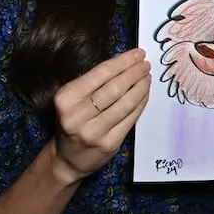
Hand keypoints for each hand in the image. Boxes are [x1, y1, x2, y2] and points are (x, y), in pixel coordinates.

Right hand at [51, 48, 150, 180]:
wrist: (68, 159)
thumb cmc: (73, 122)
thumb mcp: (72, 99)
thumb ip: (93, 83)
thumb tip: (126, 63)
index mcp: (66, 98)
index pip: (100, 74)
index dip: (122, 62)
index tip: (137, 53)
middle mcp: (77, 115)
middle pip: (114, 88)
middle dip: (134, 72)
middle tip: (146, 64)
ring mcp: (94, 132)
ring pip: (125, 103)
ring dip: (140, 87)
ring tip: (147, 77)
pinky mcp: (109, 144)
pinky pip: (130, 118)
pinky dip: (140, 103)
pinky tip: (144, 94)